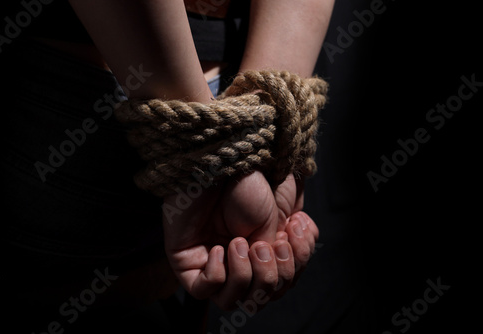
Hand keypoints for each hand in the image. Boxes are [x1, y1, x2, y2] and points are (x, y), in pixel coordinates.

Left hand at [162, 171, 318, 309]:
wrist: (217, 163)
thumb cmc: (246, 184)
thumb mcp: (275, 220)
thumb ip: (281, 254)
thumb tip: (280, 276)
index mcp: (263, 252)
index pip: (283, 283)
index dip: (295, 265)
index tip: (296, 228)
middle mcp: (239, 262)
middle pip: (261, 298)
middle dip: (273, 274)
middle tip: (268, 243)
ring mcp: (212, 263)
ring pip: (233, 301)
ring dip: (246, 275)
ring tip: (241, 243)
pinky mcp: (186, 262)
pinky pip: (203, 290)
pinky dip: (218, 274)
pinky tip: (223, 248)